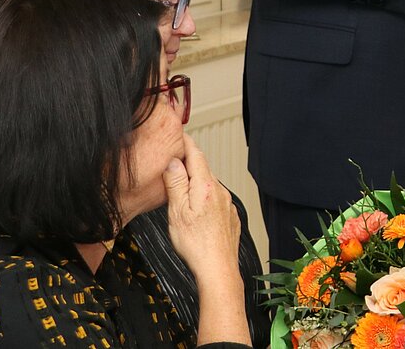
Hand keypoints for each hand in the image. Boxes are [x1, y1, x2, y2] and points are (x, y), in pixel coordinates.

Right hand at [164, 135, 249, 342]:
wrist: (218, 269)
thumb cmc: (196, 244)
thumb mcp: (177, 212)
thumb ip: (176, 184)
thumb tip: (174, 161)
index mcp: (205, 186)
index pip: (196, 155)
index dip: (186, 143)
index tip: (179, 134)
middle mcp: (220, 191)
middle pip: (203, 169)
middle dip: (189, 163)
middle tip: (174, 159)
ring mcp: (227, 204)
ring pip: (209, 185)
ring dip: (196, 182)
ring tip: (181, 187)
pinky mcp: (230, 216)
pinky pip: (216, 200)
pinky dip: (205, 197)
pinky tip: (196, 210)